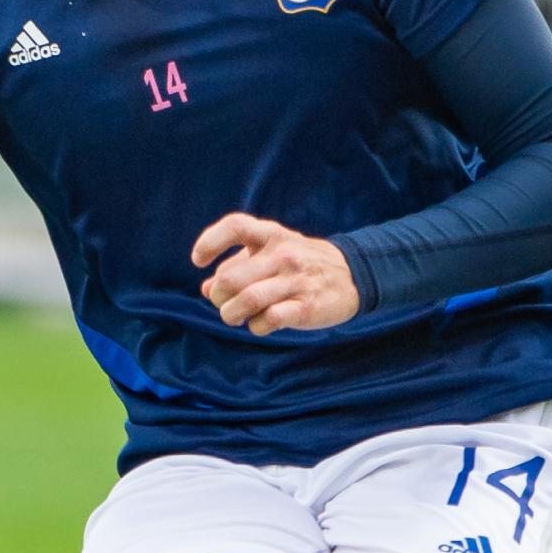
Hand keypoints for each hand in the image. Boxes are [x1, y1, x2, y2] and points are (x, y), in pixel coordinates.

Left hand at [192, 212, 358, 334]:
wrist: (353, 275)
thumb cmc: (301, 263)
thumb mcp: (271, 254)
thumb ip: (237, 268)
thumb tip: (207, 289)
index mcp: (271, 235)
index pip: (235, 226)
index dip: (210, 242)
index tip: (198, 261)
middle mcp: (282, 254)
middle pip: (231, 278)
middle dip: (219, 297)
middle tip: (224, 303)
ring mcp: (296, 281)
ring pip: (247, 300)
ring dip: (232, 314)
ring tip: (235, 317)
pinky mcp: (307, 307)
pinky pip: (270, 319)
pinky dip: (257, 326)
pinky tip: (261, 324)